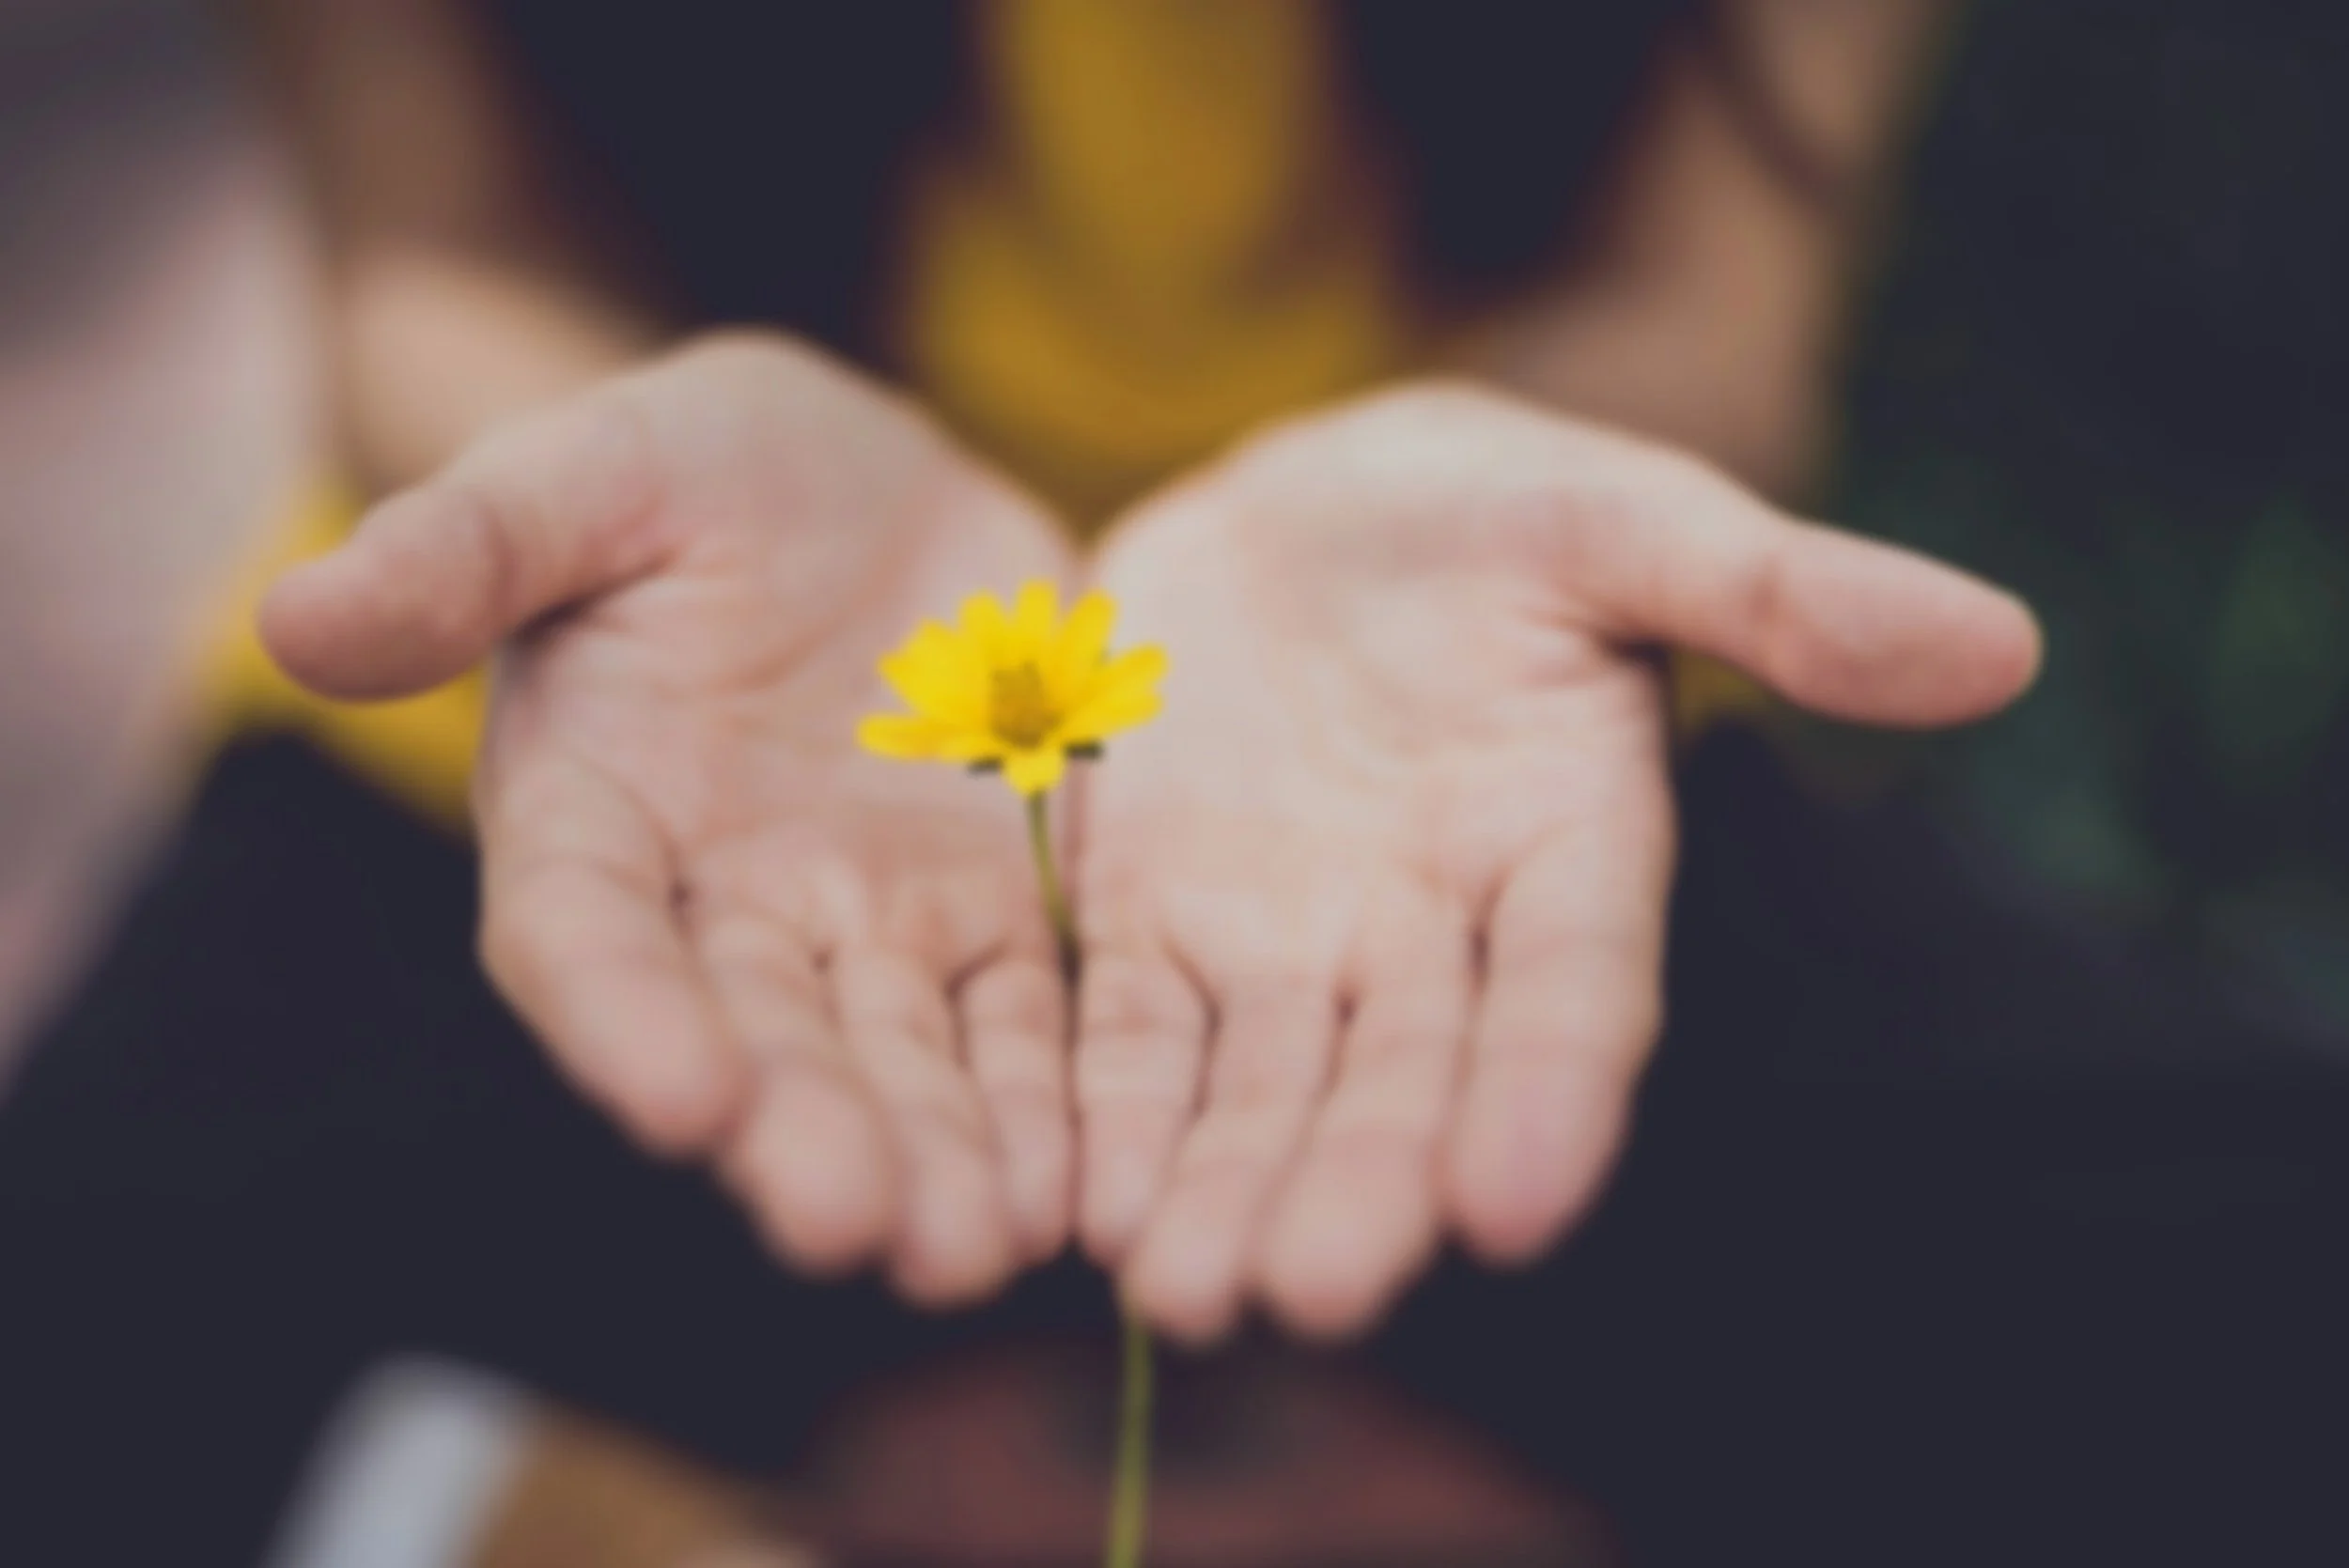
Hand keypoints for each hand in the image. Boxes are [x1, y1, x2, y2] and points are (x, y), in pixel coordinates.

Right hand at [262, 335, 1076, 1303]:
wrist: (867, 482)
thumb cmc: (697, 467)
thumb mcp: (591, 470)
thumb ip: (467, 546)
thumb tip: (293, 612)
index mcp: (593, 809)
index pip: (585, 934)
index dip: (624, 1018)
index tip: (682, 1100)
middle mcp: (722, 903)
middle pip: (756, 1037)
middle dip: (803, 1132)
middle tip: (856, 1225)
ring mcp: (866, 920)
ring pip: (899, 1058)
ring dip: (937, 1156)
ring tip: (978, 1247)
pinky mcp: (994, 911)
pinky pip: (1023, 1020)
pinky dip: (1050, 1102)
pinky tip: (1083, 1184)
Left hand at [1072, 383, 2039, 1341]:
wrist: (1300, 510)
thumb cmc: (1487, 510)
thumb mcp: (1620, 517)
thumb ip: (1777, 589)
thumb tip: (2001, 643)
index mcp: (1567, 845)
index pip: (1575, 990)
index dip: (1551, 1091)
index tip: (1518, 1202)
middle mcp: (1431, 931)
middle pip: (1402, 1077)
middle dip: (1359, 1185)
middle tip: (1311, 1291)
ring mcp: (1286, 940)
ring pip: (1258, 1086)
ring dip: (1220, 1186)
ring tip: (1179, 1291)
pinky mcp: (1151, 922)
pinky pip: (1124, 1031)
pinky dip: (1104, 1111)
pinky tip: (1076, 1200)